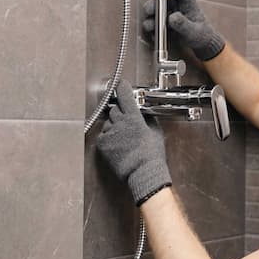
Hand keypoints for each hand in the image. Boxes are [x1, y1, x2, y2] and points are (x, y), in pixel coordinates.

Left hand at [96, 80, 171, 205]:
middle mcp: (120, 124)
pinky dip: (108, 137)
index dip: (122, 88)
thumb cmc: (151, 155)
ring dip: (114, 126)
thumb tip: (144, 113)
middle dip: (119, 113)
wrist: (142, 173)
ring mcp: (110, 134)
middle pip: (114, 109)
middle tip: (126, 122)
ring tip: (123, 138)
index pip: (125, 96)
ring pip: (108, 123)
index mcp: (134, 119)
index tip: (121, 84)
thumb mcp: (156, 133)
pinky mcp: (102, 144)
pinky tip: (117, 145)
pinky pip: (103, 135)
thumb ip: (148, 120)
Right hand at [142, 0, 225, 60]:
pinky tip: (155, 37)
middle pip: (162, 0)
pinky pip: (154, 26)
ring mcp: (168, 15)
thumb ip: (184, 25)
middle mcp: (177, 6)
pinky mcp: (162, 25)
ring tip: (150, 27)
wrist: (200, 47)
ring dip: (150, 19)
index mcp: (189, 3)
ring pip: (155, 12)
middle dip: (154, 4)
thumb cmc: (201, 35)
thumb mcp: (195, 32)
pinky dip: (152, 31)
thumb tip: (172, 17)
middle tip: (149, 10)